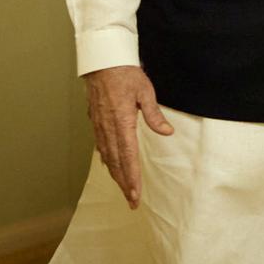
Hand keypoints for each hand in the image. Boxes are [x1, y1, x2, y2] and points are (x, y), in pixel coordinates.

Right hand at [83, 65, 173, 208]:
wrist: (102, 61)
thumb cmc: (125, 74)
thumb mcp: (146, 92)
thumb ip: (155, 114)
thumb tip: (167, 132)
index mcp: (122, 122)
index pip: (128, 157)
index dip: (132, 178)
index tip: (135, 195)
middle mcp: (108, 128)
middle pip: (116, 163)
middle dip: (124, 184)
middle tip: (131, 202)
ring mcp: (100, 126)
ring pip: (108, 157)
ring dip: (115, 175)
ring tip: (124, 189)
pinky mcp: (96, 121)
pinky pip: (101, 146)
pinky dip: (107, 160)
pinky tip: (110, 166)